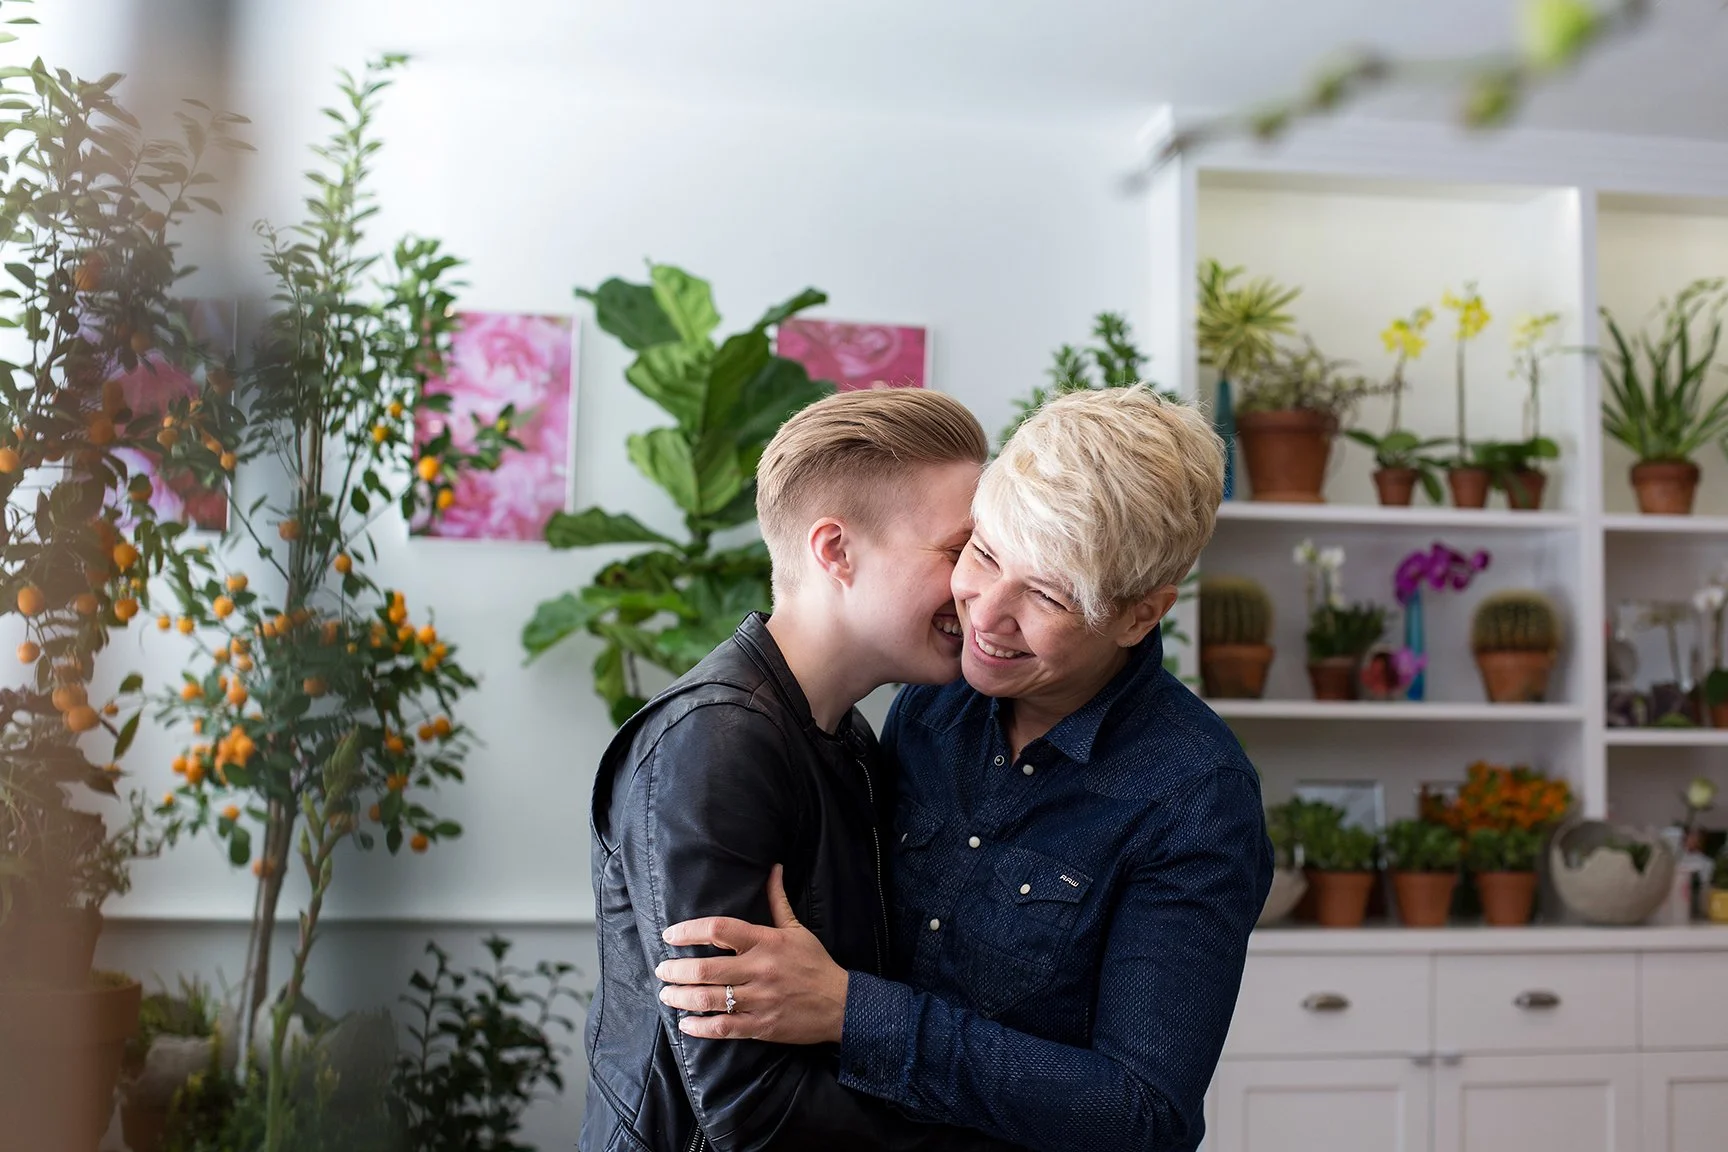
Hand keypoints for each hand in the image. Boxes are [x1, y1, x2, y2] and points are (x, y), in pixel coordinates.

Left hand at [657, 864, 848, 1044]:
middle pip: (706, 969)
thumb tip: (773, 869)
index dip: (689, 931)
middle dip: (676, 970)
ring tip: (667, 995)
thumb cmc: (815, 963)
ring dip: (681, 997)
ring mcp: (760, 999)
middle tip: (662, 971)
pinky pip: (724, 1027)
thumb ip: (778, 900)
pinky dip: (701, 1027)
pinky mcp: (762, 1025)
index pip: (719, 930)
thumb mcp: (797, 929)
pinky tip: (686, 1024)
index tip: (670, 936)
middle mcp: (759, 969)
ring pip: (709, 999)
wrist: (841, 1004)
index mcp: (766, 942)